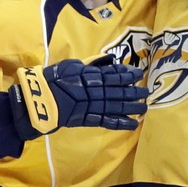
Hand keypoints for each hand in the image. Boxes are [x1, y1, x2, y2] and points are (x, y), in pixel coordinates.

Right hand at [9, 55, 148, 139]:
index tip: (138, 74)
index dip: (127, 74)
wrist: (39, 100)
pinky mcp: (88, 119)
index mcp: (90, 76)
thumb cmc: (53, 79)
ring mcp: (92, 106)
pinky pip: (107, 121)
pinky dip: (120, 123)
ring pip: (116, 106)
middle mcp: (94, 90)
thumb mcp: (72, 65)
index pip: (113, 74)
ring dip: (132, 107)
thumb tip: (108, 62)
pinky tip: (133, 124)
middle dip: (134, 91)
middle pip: (119, 91)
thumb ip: (90, 64)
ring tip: (144, 108)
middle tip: (148, 92)